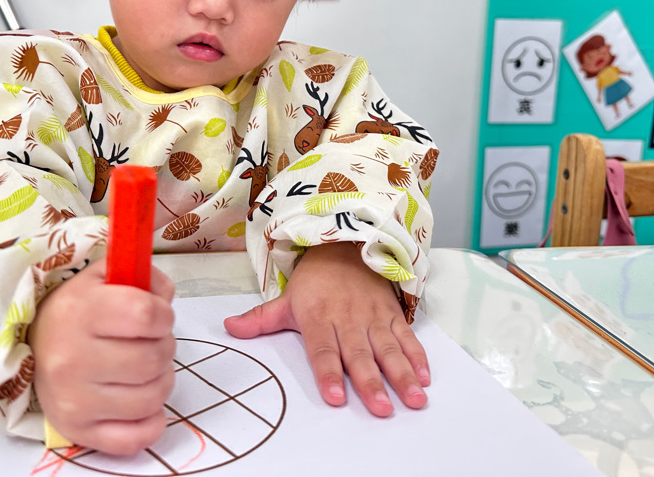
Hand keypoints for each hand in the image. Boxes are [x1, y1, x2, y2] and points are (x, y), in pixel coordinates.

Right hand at [30, 258, 175, 454]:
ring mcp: (73, 400)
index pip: (146, 315)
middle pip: (153, 359)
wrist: (34, 345)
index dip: (163, 315)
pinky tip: (140, 402)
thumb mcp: (104, 276)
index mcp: (78, 311)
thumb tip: (164, 298)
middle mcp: (70, 359)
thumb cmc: (79, 309)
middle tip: (150, 343)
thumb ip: (142, 276)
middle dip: (164, 347)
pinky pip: (135, 438)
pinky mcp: (77, 431)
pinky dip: (150, 422)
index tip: (157, 317)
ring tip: (145, 369)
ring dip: (160, 381)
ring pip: (151, 398)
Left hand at [223, 242, 428, 416]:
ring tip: (413, 400)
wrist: (344, 244)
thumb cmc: (314, 280)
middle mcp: (347, 320)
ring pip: (388, 350)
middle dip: (372, 383)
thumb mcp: (286, 299)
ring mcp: (372, 318)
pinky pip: (406, 336)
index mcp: (318, 318)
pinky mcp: (391, 314)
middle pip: (360, 356)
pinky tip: (425, 377)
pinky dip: (417, 356)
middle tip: (381, 409)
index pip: (323, 351)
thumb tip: (228, 328)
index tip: (335, 397)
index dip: (329, 374)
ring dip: (402, 375)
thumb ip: (260, 320)